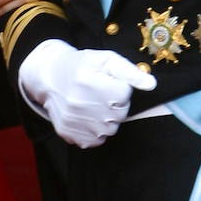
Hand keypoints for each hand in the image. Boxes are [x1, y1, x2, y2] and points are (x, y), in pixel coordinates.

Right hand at [19, 40, 155, 148]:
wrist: (49, 77)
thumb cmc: (81, 66)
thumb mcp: (105, 59)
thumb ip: (129, 72)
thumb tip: (151, 85)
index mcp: (88, 80)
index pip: (124, 93)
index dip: (120, 87)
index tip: (108, 81)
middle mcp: (79, 103)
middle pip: (119, 114)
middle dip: (116, 104)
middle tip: (101, 92)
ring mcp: (73, 121)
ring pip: (110, 129)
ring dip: (107, 118)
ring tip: (94, 104)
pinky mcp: (69, 134)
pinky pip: (96, 140)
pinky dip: (96, 130)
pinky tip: (88, 116)